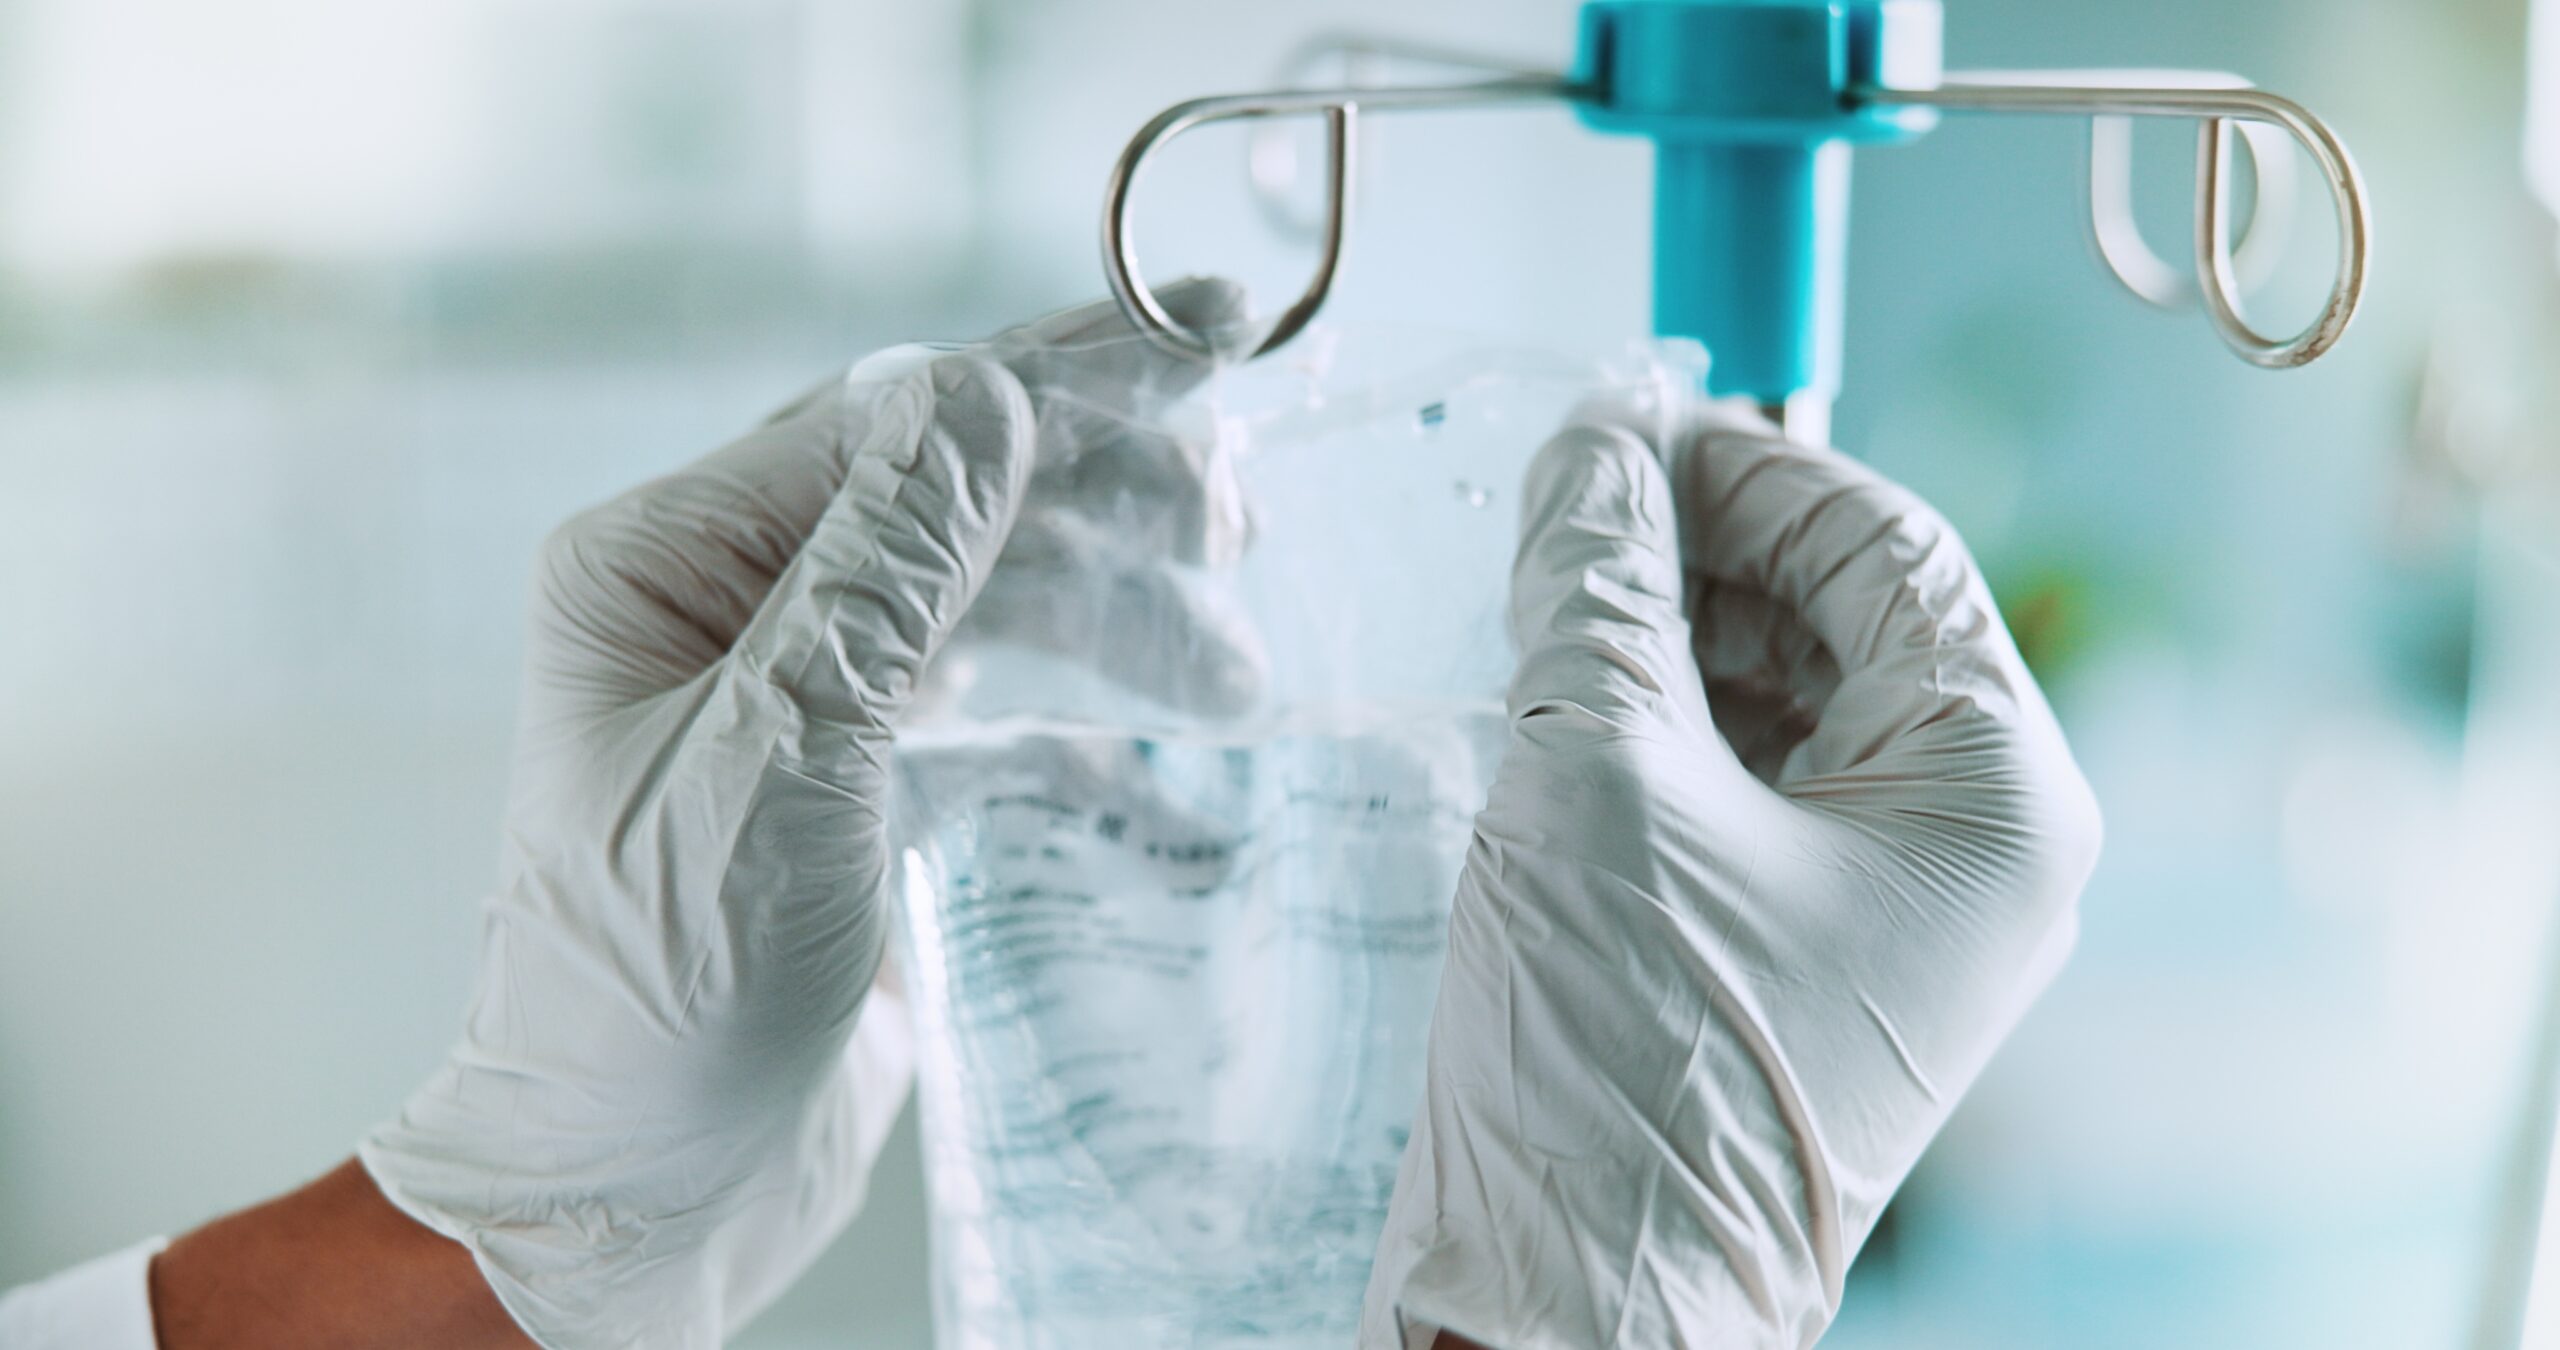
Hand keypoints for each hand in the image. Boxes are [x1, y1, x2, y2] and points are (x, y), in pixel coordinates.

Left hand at [358, 282, 1251, 1348]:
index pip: (888, 425)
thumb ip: (886, 569)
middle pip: (951, 495)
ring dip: (1115, 617)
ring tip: (1233, 670)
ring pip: (989, 599)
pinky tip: (1173, 754)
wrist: (634, 1187)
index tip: (1207, 345)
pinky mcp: (858, 784)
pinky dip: (1084, 721)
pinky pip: (995, 710)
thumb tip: (983, 392)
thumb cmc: (661, 982)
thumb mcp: (779, 754)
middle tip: (1238, 526)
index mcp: (667, 562)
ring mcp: (799, 691)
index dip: (1052, 383)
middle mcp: (728, 603)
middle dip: (1103, 501)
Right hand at [1364, 401, 2100, 1348]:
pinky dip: (1660, 732)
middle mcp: (1975, 851)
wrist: (1570, 1317)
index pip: (1889, 550)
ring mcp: (1894, 916)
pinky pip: (1750, 795)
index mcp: (1994, 795)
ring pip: (1790, 705)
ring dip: (1668, 639)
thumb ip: (1602, 582)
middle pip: (1846, 623)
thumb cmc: (1621, 1065)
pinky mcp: (1806, 961)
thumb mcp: (1596, 774)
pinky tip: (1560, 705)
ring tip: (1544, 606)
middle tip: (1563, 510)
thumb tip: (1592, 447)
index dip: (1748, 468)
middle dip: (1701, 554)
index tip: (1618, 424)